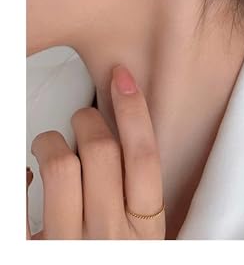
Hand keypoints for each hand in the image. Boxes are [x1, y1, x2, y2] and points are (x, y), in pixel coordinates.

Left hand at [27, 64, 164, 238]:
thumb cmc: (114, 260)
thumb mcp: (141, 239)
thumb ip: (135, 196)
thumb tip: (118, 142)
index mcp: (145, 230)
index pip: (144, 156)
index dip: (134, 110)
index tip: (122, 78)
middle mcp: (109, 238)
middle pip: (100, 150)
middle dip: (87, 119)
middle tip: (83, 117)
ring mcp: (69, 247)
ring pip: (59, 164)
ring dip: (50, 141)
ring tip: (49, 145)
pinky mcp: (32, 252)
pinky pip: (18, 198)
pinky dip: (19, 172)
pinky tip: (25, 171)